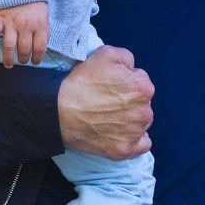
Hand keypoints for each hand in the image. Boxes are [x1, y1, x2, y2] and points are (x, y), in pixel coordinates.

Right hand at [0, 1, 48, 67]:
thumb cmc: (34, 5)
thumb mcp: (44, 17)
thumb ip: (44, 32)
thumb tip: (43, 50)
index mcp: (39, 24)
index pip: (39, 47)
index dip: (38, 58)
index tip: (35, 62)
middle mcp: (26, 25)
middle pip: (24, 48)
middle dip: (24, 59)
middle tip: (23, 61)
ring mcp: (12, 22)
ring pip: (9, 45)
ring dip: (9, 58)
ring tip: (9, 64)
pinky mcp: (0, 18)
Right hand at [58, 45, 154, 159]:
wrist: (59, 111)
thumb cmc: (82, 82)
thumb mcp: (106, 54)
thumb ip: (127, 57)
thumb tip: (133, 68)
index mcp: (143, 88)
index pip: (142, 80)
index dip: (126, 80)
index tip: (112, 85)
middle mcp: (144, 112)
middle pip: (144, 102)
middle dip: (131, 99)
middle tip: (109, 100)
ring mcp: (135, 133)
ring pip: (142, 122)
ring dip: (132, 118)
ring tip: (110, 115)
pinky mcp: (125, 150)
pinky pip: (142, 144)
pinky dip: (134, 139)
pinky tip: (120, 132)